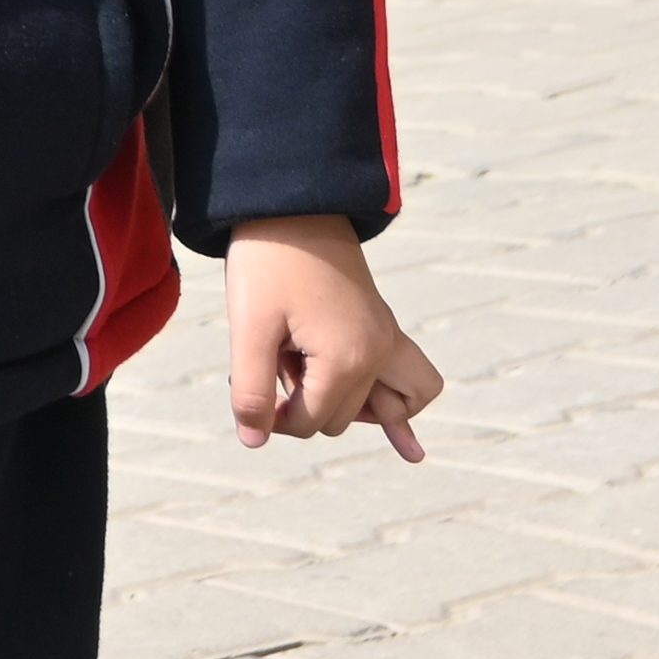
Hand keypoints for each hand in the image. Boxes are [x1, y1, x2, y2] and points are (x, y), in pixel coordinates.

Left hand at [223, 215, 440, 457]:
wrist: (293, 207)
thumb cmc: (266, 265)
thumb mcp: (248, 329)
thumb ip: (251, 390)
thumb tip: (255, 442)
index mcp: (347, 360)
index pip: (311, 422)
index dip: (274, 417)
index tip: (249, 389)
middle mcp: (379, 355)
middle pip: (339, 419)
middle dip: (302, 402)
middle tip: (272, 355)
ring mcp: (387, 340)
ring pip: (384, 406)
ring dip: (343, 403)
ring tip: (307, 375)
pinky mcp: (384, 328)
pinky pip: (411, 383)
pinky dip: (403, 412)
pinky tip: (410, 452)